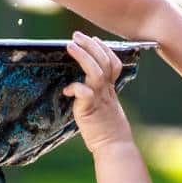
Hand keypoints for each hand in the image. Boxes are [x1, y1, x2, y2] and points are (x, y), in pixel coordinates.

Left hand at [63, 31, 132, 153]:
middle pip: (104, 61)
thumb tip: (83, 85)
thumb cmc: (107, 129)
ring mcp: (99, 99)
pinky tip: (67, 90)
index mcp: (111, 89)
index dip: (103, 48)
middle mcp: (107, 91)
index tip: (93, 38)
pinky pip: (84, 93)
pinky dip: (75, 88)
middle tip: (77, 35)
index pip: (112, 62)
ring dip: (83, 57)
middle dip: (90, 45)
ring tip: (70, 46)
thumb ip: (98, 93)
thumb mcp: (106, 106)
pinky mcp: (90, 110)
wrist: (114, 147)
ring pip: (95, 72)